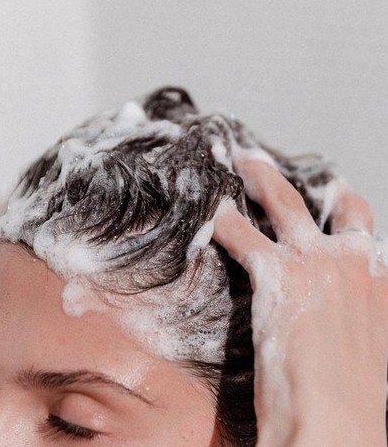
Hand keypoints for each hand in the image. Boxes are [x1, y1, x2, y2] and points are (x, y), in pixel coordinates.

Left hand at [213, 160, 387, 446]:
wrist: (337, 426)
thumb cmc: (349, 399)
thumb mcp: (364, 346)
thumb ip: (351, 316)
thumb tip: (333, 312)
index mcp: (379, 281)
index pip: (363, 229)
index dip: (345, 211)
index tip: (331, 197)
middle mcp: (353, 261)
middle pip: (336, 204)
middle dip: (309, 182)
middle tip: (281, 168)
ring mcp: (316, 262)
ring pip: (284, 200)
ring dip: (260, 176)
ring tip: (241, 161)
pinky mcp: (277, 273)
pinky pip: (240, 232)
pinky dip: (223, 221)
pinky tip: (210, 216)